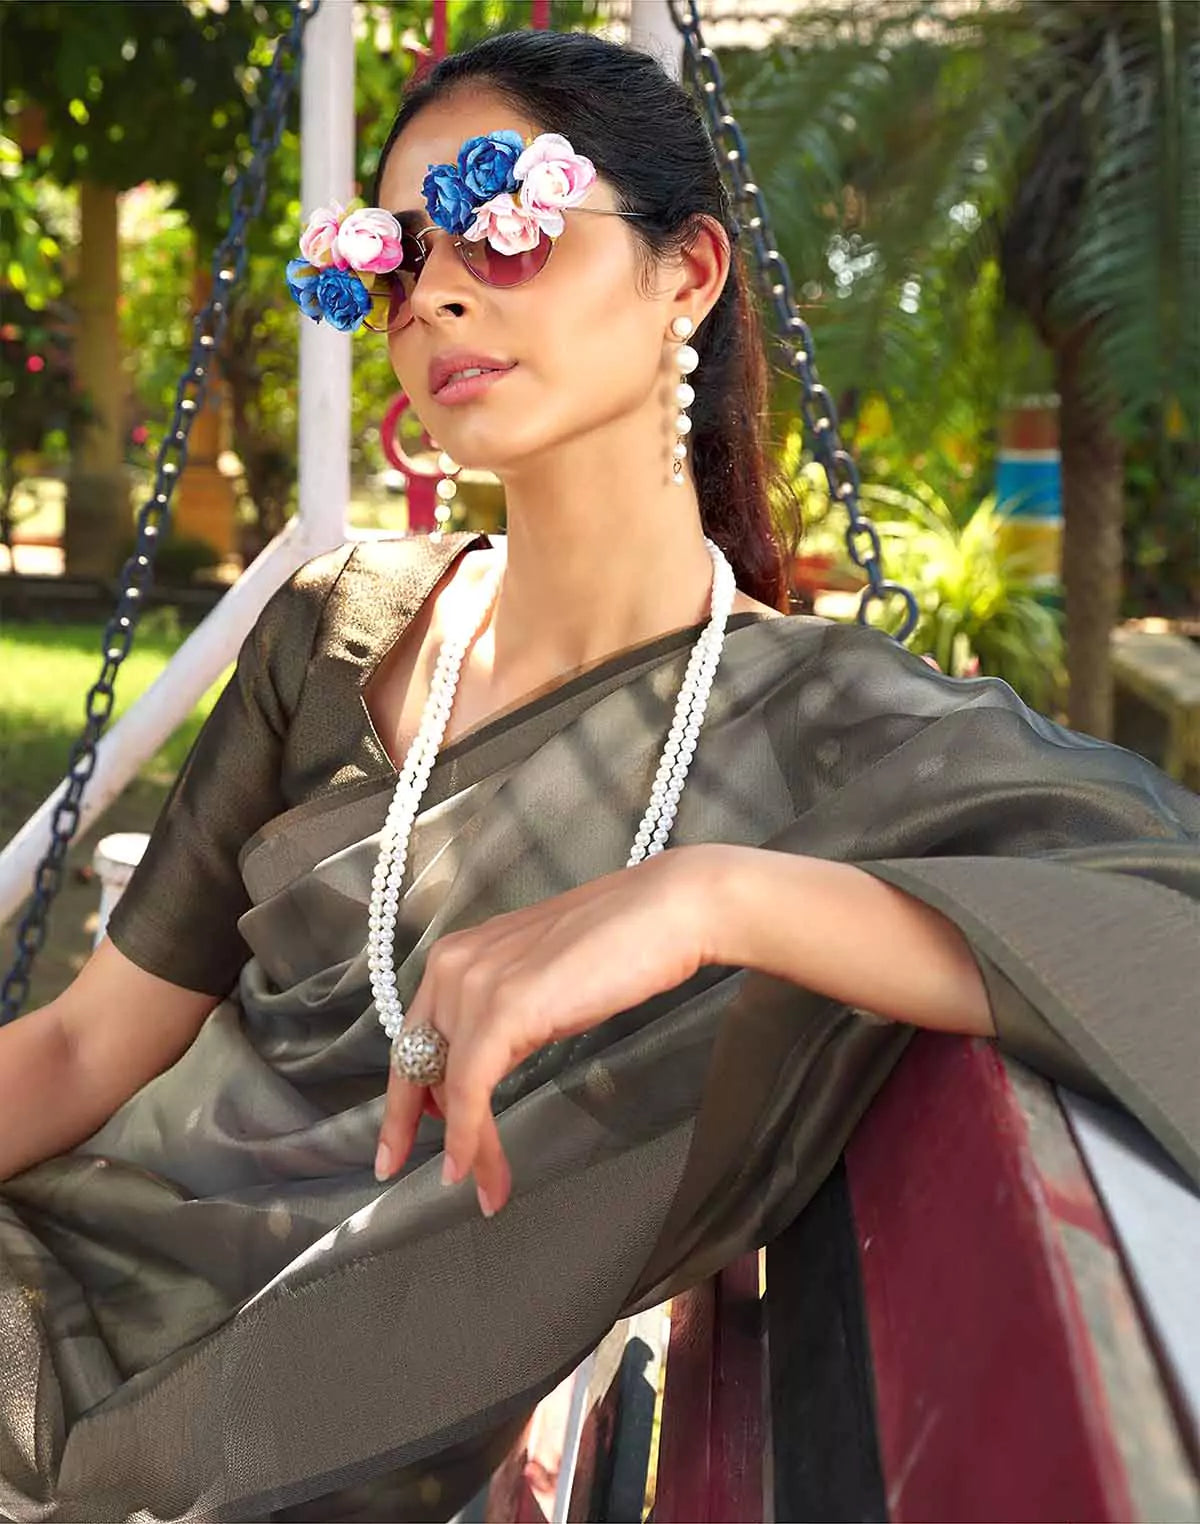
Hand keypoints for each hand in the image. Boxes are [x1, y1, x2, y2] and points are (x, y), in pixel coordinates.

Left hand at [373, 845, 717, 1216]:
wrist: (668, 912)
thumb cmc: (620, 943)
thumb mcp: (539, 982)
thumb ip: (503, 1014)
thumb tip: (488, 1062)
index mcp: (459, 955)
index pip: (416, 1038)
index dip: (405, 1095)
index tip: (400, 1139)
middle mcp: (453, 965)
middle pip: (416, 1063)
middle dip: (413, 1126)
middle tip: (411, 1171)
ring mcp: (475, 984)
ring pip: (448, 1085)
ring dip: (467, 1145)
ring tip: (486, 1187)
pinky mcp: (503, 1008)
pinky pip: (471, 1088)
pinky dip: (470, 1136)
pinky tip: (476, 1169)